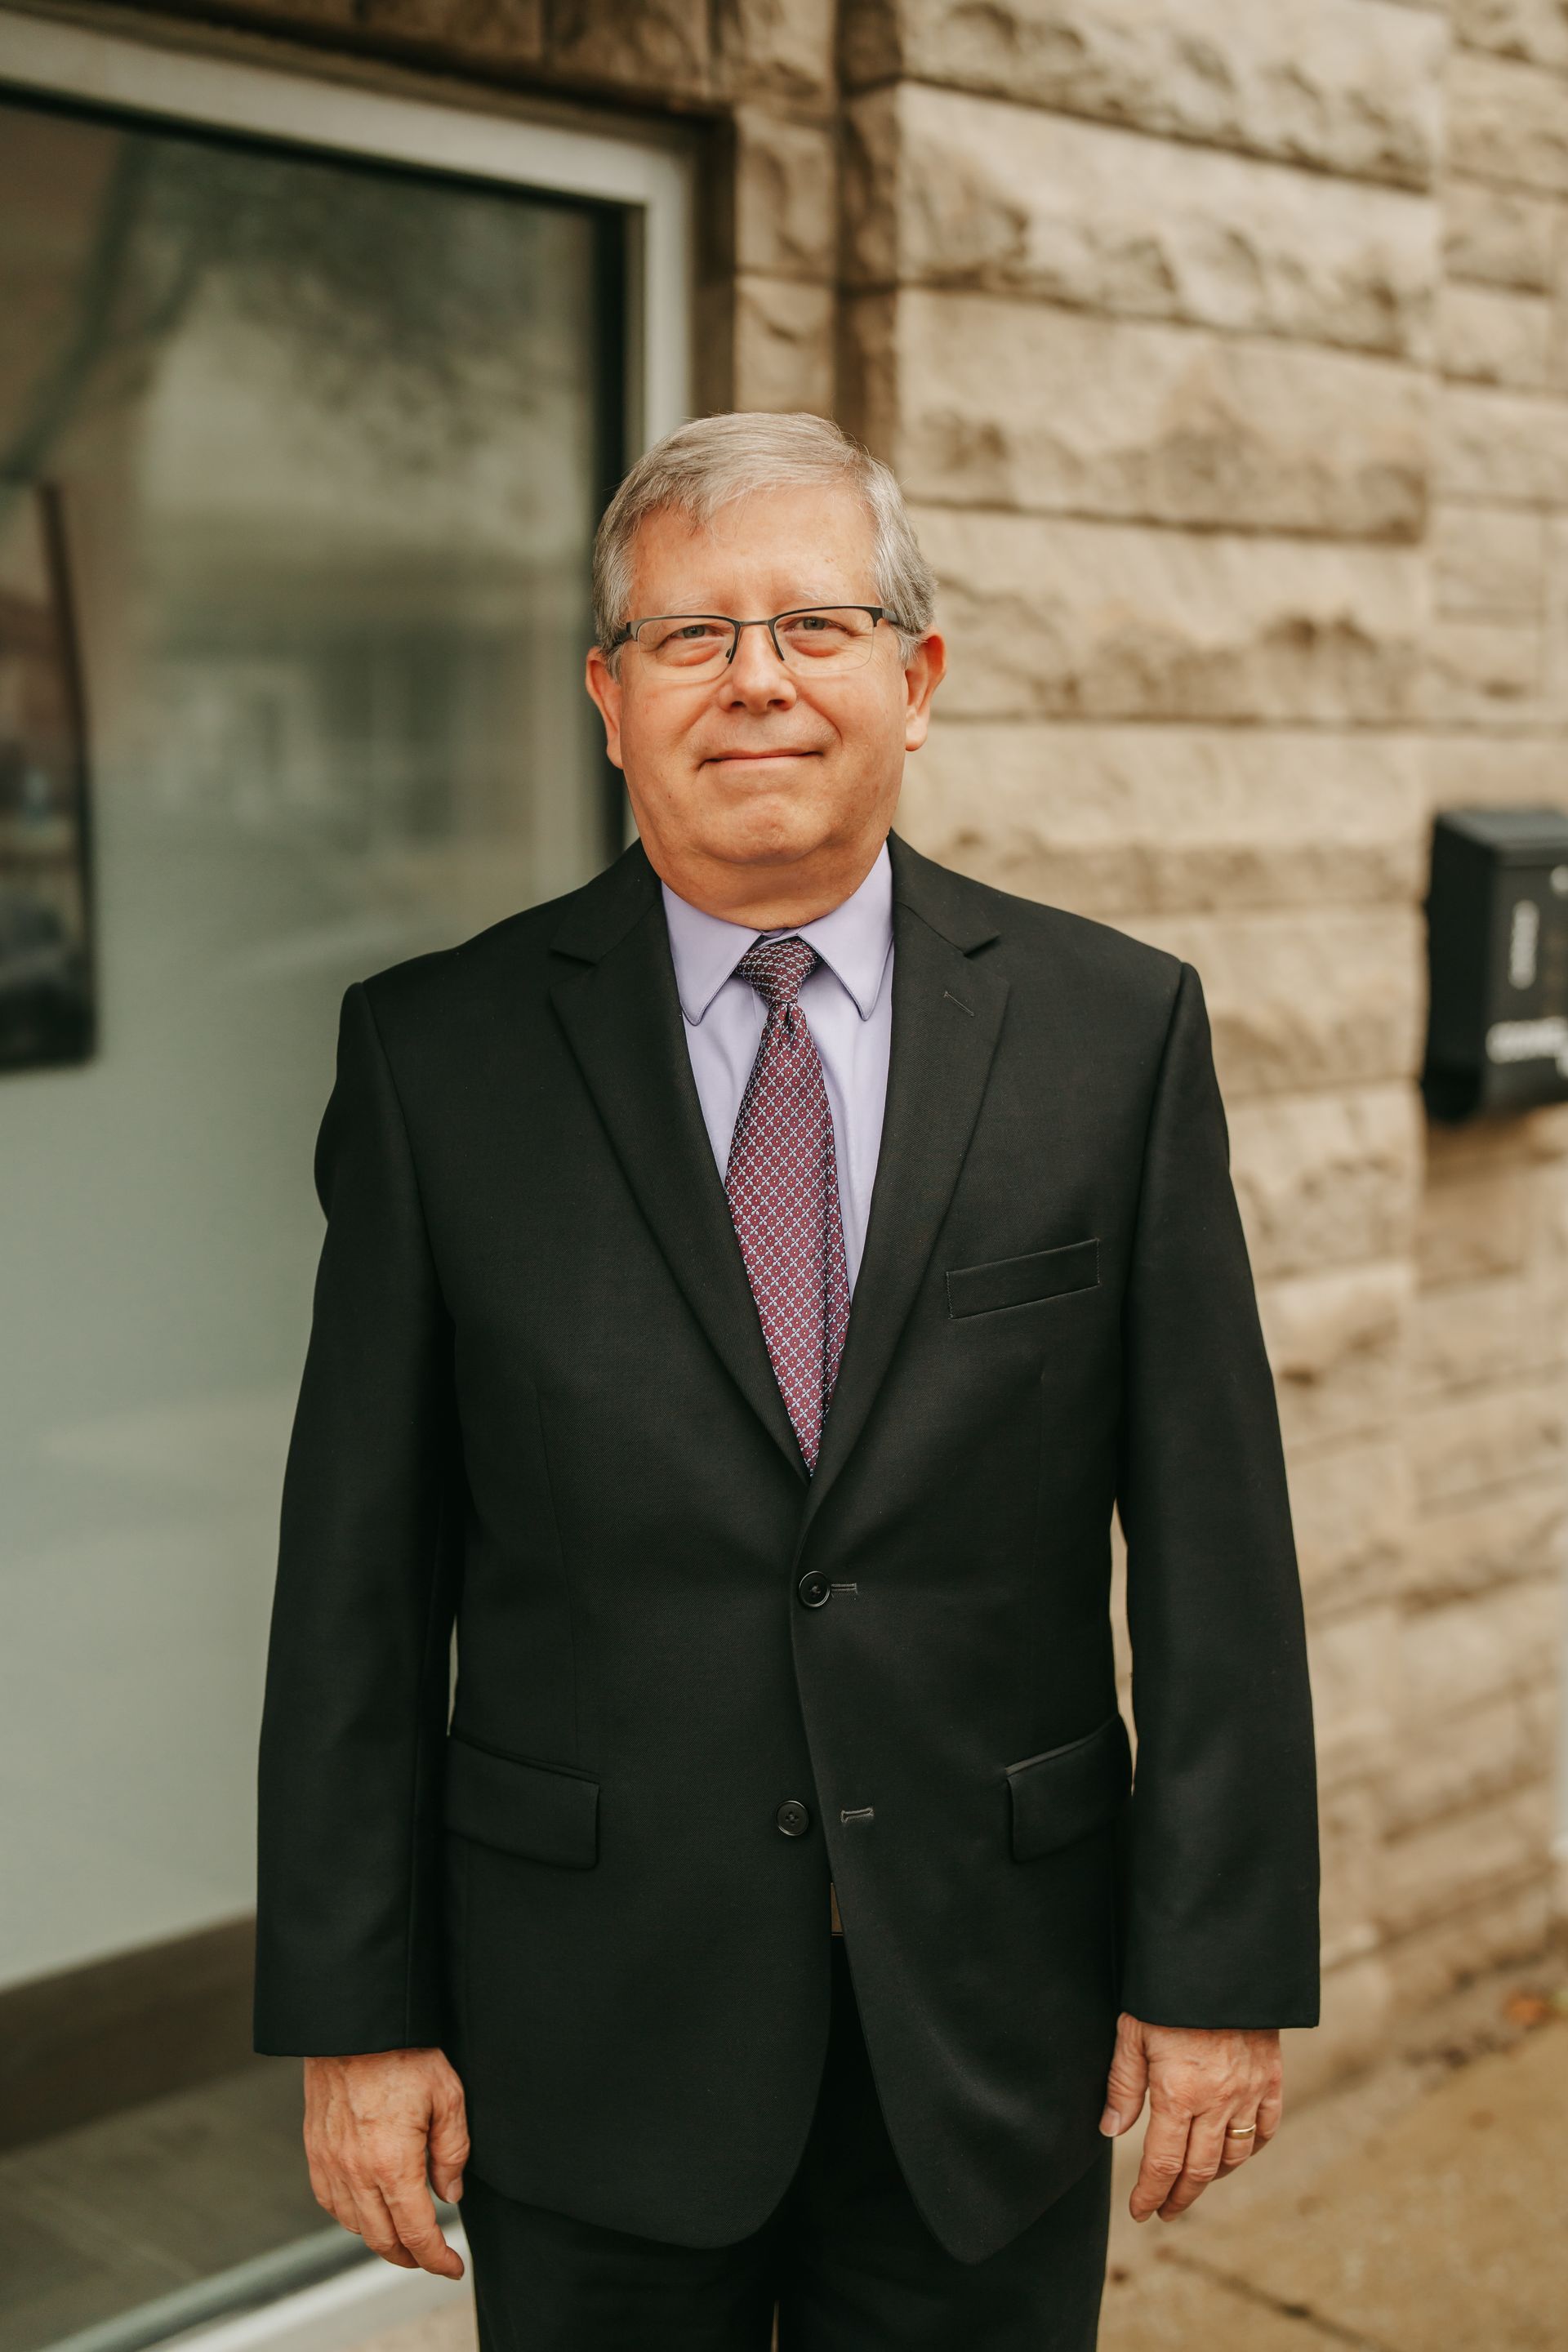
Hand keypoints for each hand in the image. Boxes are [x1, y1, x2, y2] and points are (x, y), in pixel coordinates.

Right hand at [303, 2047, 468, 2275]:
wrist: (353, 2025)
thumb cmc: (403, 2052)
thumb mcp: (448, 2095)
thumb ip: (453, 2151)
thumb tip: (450, 2193)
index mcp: (393, 2163)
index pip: (416, 2232)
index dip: (437, 2259)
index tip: (452, 2266)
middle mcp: (356, 2172)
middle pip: (383, 2240)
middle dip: (410, 2256)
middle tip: (432, 2256)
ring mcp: (330, 2164)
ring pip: (355, 2226)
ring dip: (381, 2239)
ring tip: (404, 2234)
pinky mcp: (315, 2151)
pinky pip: (331, 2202)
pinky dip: (352, 2216)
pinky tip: (368, 2209)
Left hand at [1099, 2013, 1282, 2222]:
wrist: (1221, 1958)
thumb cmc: (1168, 1993)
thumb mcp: (1132, 2032)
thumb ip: (1123, 2085)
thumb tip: (1110, 2131)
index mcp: (1178, 2093)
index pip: (1163, 2163)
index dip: (1150, 2193)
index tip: (1140, 2211)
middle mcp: (1217, 2100)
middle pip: (1200, 2170)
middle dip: (1179, 2197)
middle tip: (1164, 2210)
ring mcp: (1248, 2091)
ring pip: (1235, 2154)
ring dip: (1213, 2176)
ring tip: (1193, 2183)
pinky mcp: (1270, 2076)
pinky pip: (1266, 2127)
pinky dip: (1251, 2147)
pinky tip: (1236, 2152)